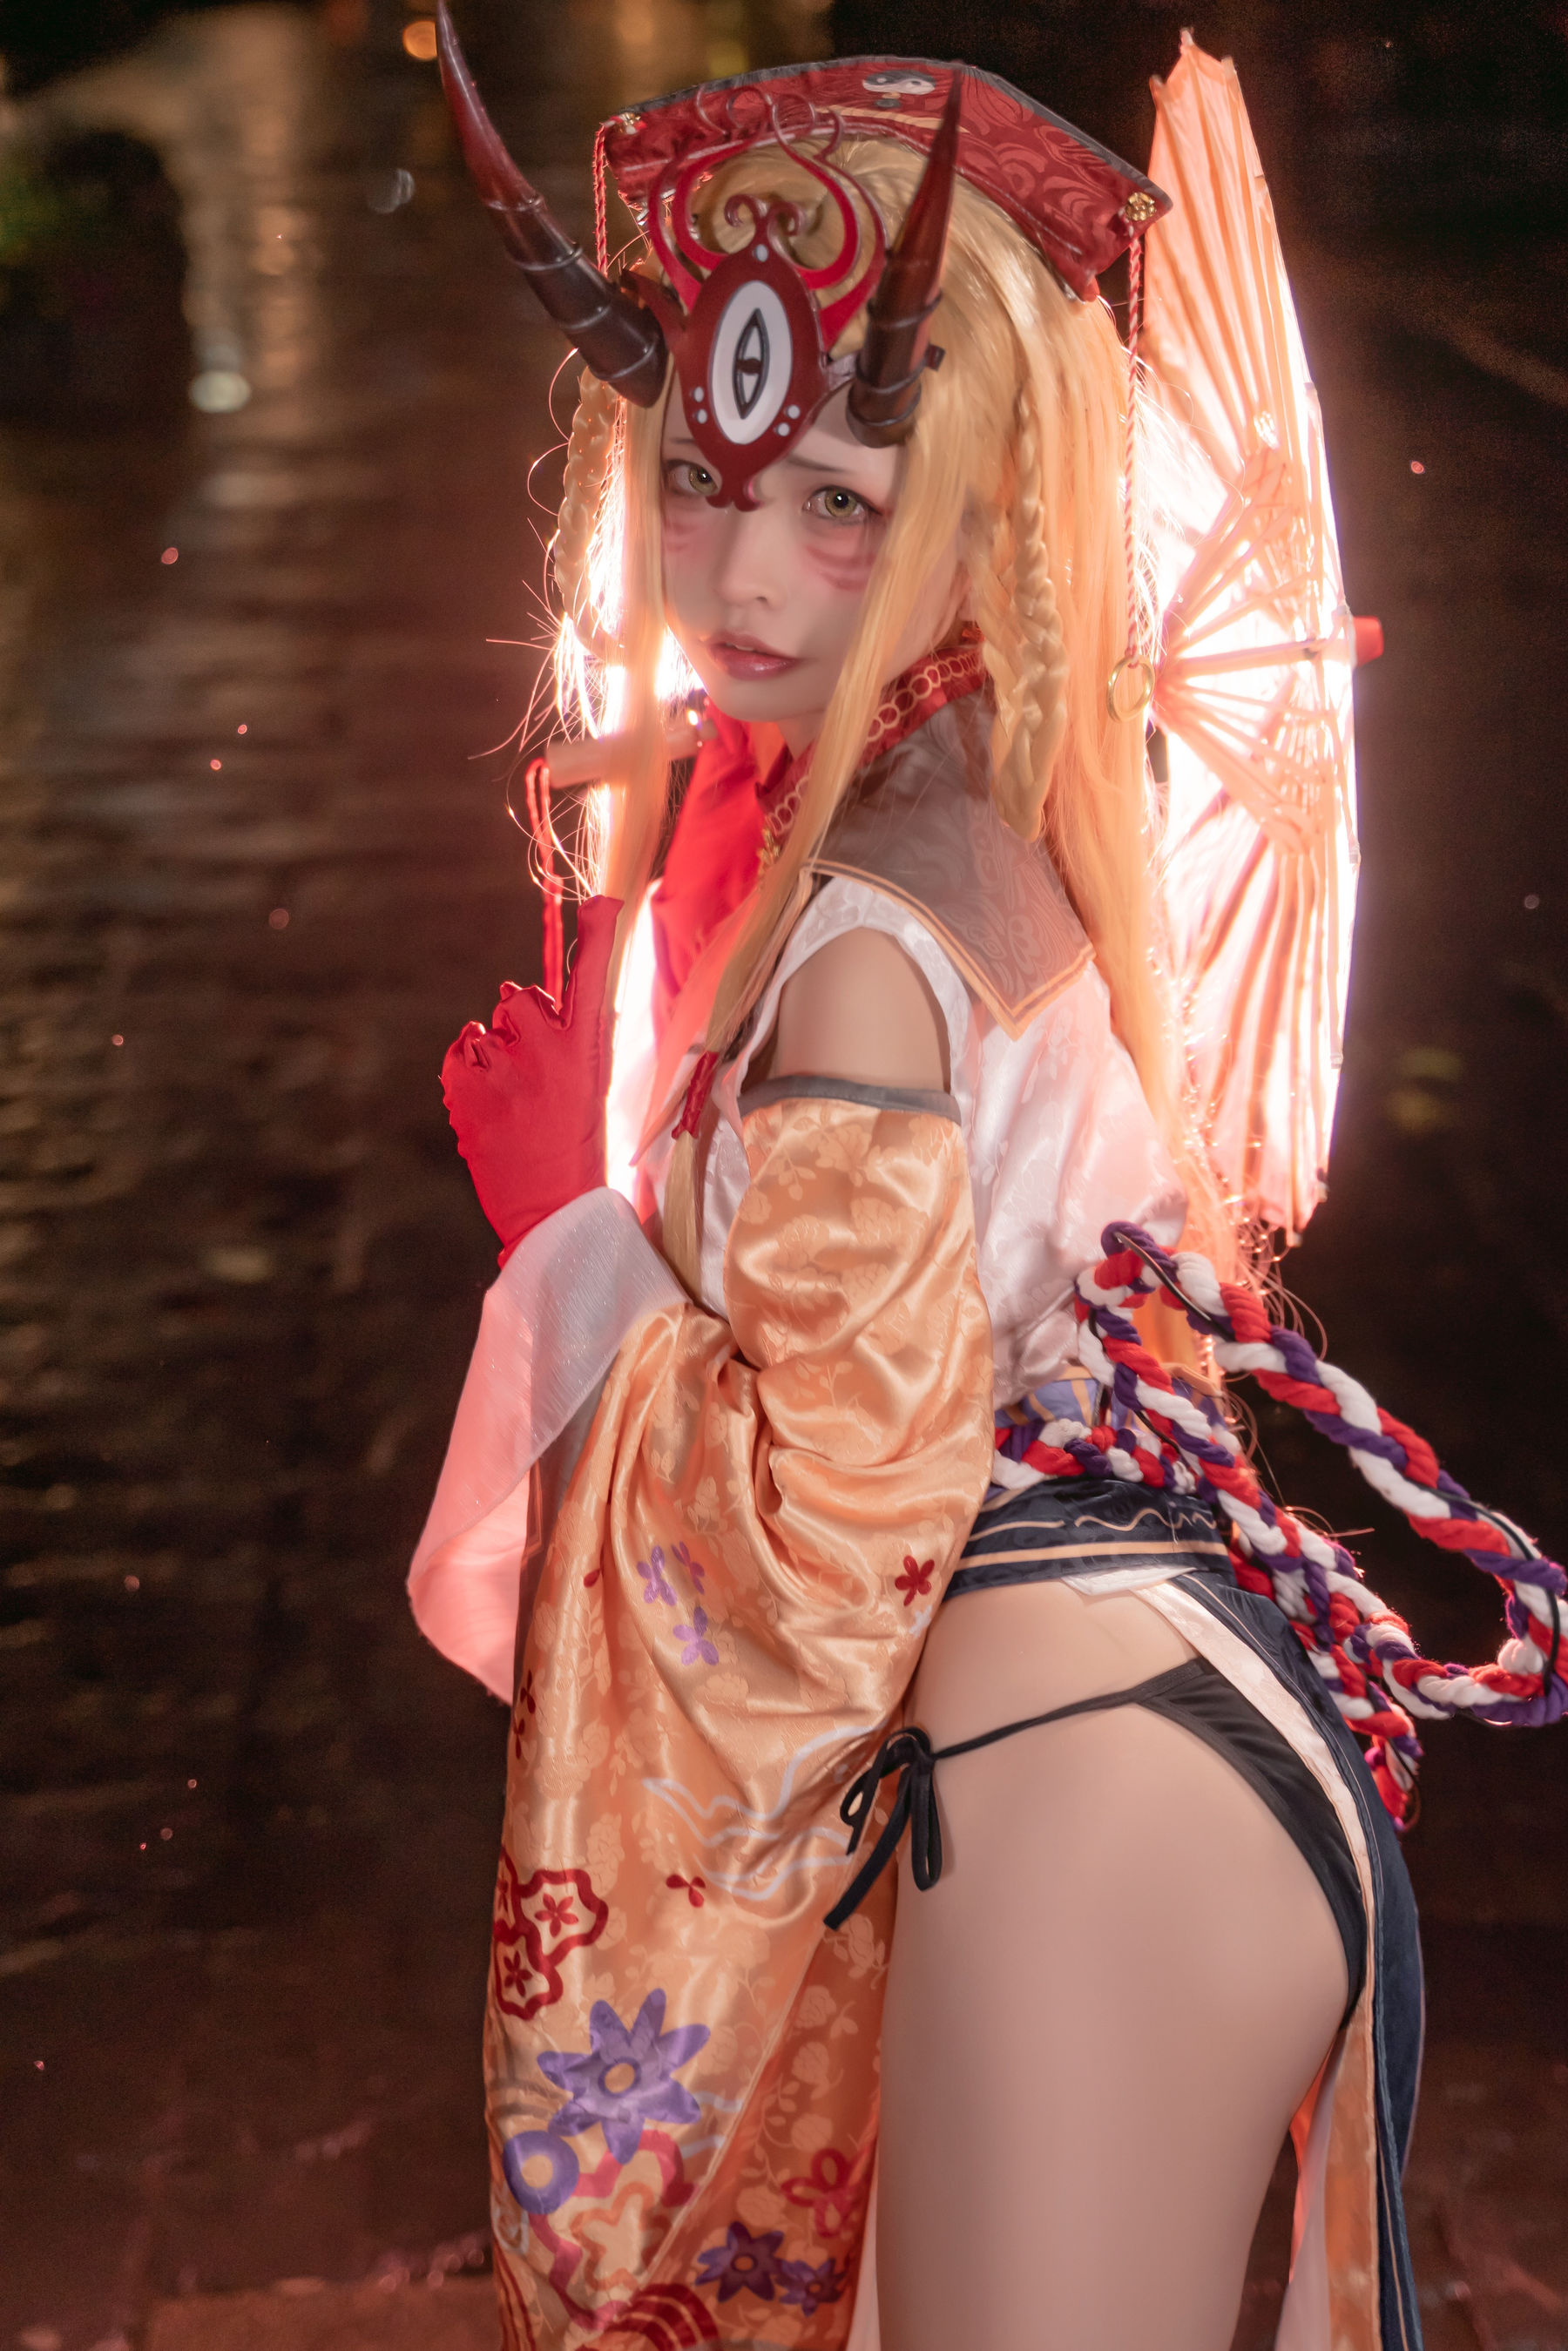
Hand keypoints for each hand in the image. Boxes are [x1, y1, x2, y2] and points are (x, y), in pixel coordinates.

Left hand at [441, 896, 621, 1263]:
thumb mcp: (591, 1087)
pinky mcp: (466, 1088)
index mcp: (589, 1053)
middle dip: (521, 1024)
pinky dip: (468, 1069)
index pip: (594, 982)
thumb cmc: (576, 1148)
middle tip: (538, 1078)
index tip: (605, 900)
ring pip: (485, 1026)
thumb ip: (566, 1039)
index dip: (599, 936)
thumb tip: (518, 995)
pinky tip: (489, 1104)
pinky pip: (460, 1049)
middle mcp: (547, 1053)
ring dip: (493, 1053)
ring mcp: (503, 1070)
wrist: (550, 1212)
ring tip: (513, 1101)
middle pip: (519, 997)